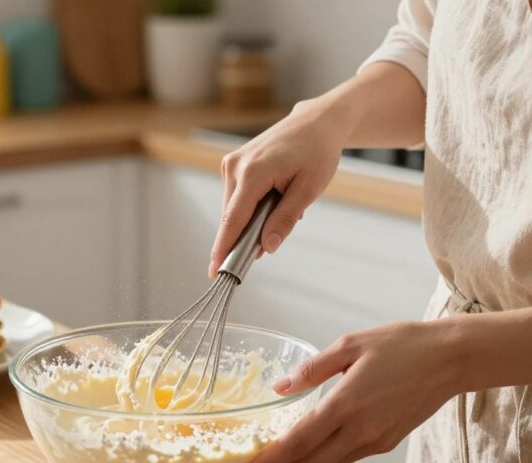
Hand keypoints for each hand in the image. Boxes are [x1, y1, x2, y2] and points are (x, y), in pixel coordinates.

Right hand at [209, 97, 348, 276]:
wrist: (315, 123)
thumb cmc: (317, 152)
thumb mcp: (308, 190)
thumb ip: (285, 219)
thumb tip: (266, 247)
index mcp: (253, 172)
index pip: (233, 219)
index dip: (224, 248)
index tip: (215, 271)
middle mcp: (235, 167)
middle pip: (232, 217)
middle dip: (245, 236)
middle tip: (269, 243)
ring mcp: (232, 164)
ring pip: (234, 209)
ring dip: (252, 220)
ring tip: (282, 204)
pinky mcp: (233, 164)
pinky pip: (237, 198)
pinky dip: (251, 207)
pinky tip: (273, 198)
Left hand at [236, 319, 468, 462]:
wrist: (451, 359)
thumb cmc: (402, 344)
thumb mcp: (350, 344)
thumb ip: (312, 369)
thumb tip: (279, 388)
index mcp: (347, 402)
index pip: (299, 441)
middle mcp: (360, 430)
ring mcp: (375, 441)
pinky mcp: (386, 443)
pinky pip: (344, 459)